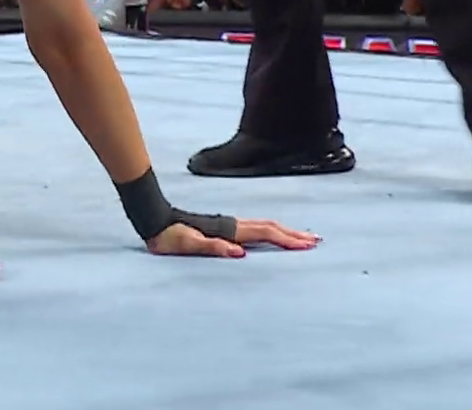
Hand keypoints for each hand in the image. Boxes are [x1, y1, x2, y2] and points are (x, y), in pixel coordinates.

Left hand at [148, 217, 321, 258]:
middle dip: (293, 234)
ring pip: (264, 225)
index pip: (264, 234)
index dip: (286, 240)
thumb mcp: (187, 245)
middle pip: (270, 227)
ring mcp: (229, 225)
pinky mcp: (224, 228)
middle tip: (316, 240)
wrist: (155, 219)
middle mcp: (232, 225)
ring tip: (303, 237)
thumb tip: (240, 253)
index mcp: (229, 230)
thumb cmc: (170, 236)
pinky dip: (270, 230)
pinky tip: (273, 234)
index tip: (306, 246)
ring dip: (285, 231)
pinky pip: (255, 228)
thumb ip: (213, 247)